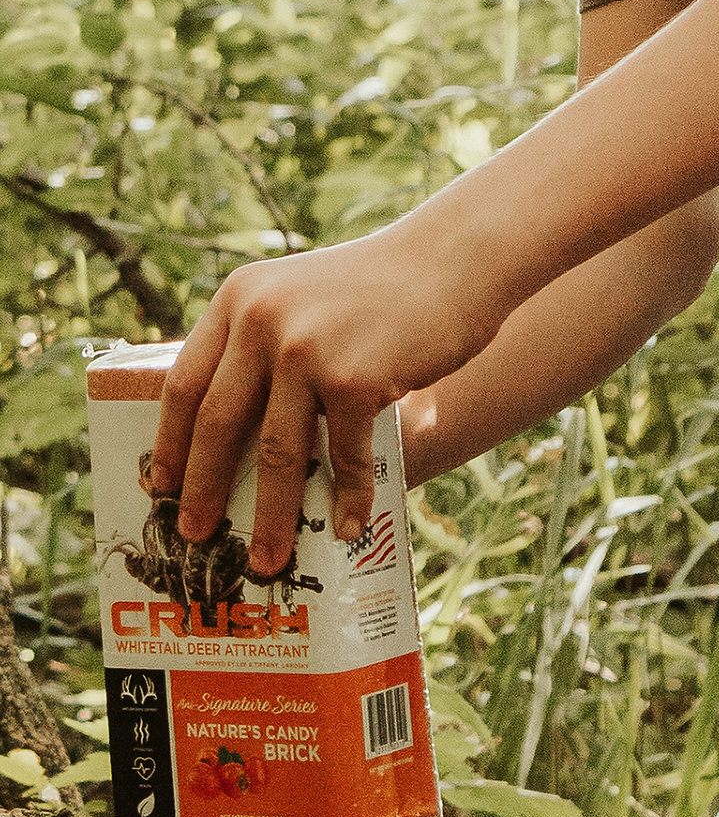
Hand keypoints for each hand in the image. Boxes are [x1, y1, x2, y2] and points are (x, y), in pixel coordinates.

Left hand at [150, 218, 509, 575]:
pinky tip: (351, 526)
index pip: (185, 382)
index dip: (171, 441)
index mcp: (240, 298)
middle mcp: (262, 321)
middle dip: (204, 490)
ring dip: (270, 516)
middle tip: (195, 534)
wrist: (459, 257)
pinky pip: (344, 456)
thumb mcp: (304, 294)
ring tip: (266, 559)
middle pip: (218, 425)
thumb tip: (236, 434)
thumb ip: (267, 341)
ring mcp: (307, 352)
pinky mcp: (355, 380)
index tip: (161, 484)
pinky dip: (350, 498)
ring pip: (277, 453)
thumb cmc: (386, 285)